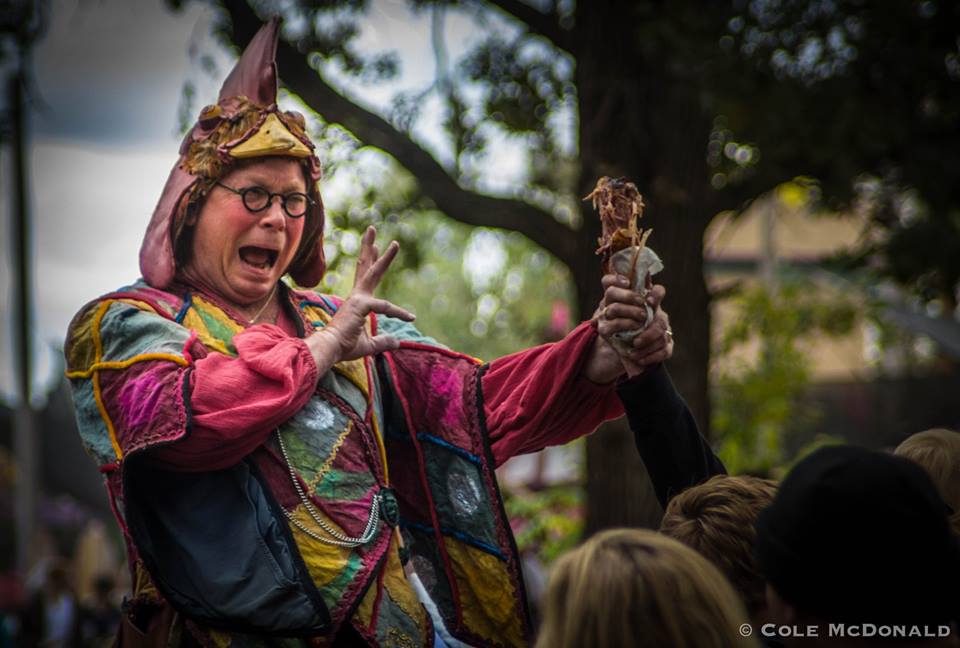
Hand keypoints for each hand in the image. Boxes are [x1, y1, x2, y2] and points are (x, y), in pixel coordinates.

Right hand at [308, 226, 413, 365]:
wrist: (330, 350)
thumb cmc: (344, 347)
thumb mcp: (369, 344)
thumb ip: (383, 341)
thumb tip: (397, 342)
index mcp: (358, 302)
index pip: (368, 279)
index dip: (380, 275)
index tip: (391, 282)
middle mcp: (357, 295)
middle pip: (366, 266)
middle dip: (370, 248)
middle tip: (372, 229)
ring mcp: (358, 298)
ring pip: (373, 272)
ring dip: (384, 257)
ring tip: (395, 243)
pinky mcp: (361, 306)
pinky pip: (385, 306)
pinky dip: (398, 312)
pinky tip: (410, 317)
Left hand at [596, 274, 672, 376]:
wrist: (619, 345)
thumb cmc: (614, 322)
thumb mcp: (608, 309)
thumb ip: (611, 294)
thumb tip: (609, 289)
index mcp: (646, 302)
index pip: (658, 292)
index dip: (657, 295)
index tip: (648, 301)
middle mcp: (658, 314)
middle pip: (661, 321)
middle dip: (649, 332)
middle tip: (635, 341)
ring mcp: (664, 330)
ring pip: (662, 337)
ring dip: (648, 346)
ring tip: (632, 353)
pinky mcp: (666, 346)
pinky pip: (664, 351)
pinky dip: (650, 356)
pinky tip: (638, 359)